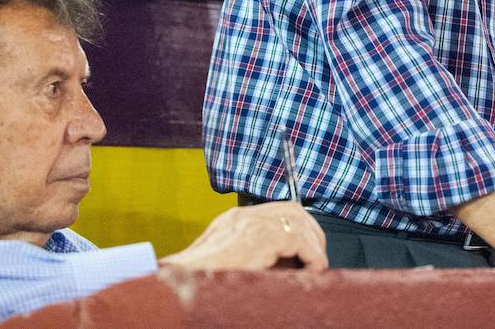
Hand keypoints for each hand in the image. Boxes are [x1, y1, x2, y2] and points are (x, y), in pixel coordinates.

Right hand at [160, 202, 326, 271]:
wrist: (176, 284)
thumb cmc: (199, 281)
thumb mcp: (227, 264)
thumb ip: (253, 258)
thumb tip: (288, 266)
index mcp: (234, 220)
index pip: (278, 210)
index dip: (299, 228)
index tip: (308, 250)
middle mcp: (242, 216)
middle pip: (291, 209)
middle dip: (310, 232)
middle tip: (317, 257)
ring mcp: (248, 223)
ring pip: (297, 220)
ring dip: (312, 244)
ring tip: (316, 266)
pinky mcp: (256, 237)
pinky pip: (297, 237)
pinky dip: (311, 254)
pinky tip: (312, 270)